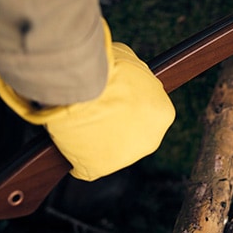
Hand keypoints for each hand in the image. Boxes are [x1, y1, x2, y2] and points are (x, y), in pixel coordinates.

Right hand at [0, 20, 174, 180]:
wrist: (83, 83)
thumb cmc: (107, 68)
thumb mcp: (132, 63)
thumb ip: (136, 78)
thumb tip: (129, 77)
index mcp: (163, 114)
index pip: (147, 112)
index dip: (127, 103)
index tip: (112, 96)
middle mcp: (150, 140)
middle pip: (131, 133)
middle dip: (114, 123)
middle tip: (94, 108)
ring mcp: (124, 158)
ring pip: (109, 149)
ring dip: (96, 138)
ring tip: (79, 120)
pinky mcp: (96, 169)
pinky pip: (86, 165)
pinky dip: (77, 155)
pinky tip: (70, 139)